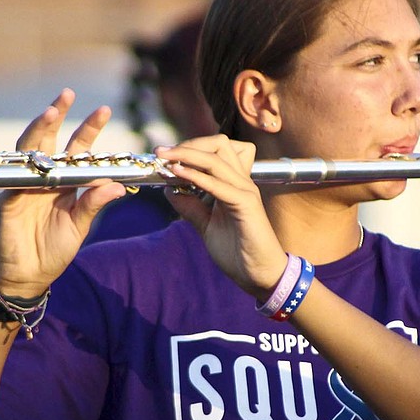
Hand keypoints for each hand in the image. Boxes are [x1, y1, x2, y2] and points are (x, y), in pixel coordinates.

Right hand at [0, 89, 125, 296]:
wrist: (29, 275)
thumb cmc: (54, 250)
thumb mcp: (79, 226)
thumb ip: (93, 204)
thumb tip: (117, 185)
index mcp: (64, 182)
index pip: (76, 148)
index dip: (88, 128)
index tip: (104, 109)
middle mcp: (43, 178)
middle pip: (49, 139)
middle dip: (56, 115)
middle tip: (67, 93)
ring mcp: (22, 186)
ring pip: (28, 151)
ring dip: (38, 130)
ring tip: (50, 111)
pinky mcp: (7, 200)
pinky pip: (15, 180)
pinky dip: (24, 168)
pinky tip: (35, 159)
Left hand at [158, 135, 286, 298]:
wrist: (258, 274)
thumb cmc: (237, 251)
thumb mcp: (206, 225)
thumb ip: (191, 206)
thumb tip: (169, 190)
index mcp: (233, 183)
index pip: (214, 150)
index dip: (188, 148)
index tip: (163, 156)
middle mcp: (241, 181)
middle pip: (217, 144)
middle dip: (187, 144)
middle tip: (161, 153)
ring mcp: (245, 190)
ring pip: (216, 158)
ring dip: (186, 155)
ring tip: (164, 158)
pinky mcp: (246, 204)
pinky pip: (218, 184)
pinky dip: (195, 176)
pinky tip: (177, 174)